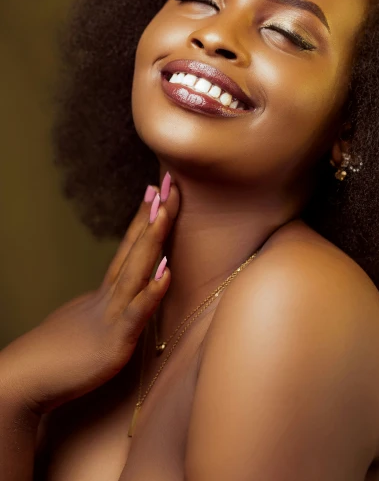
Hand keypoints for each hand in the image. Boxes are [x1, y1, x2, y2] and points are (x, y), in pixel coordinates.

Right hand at [0, 174, 178, 414]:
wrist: (23, 382)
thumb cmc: (55, 359)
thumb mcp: (86, 326)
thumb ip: (105, 310)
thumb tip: (123, 301)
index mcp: (105, 294)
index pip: (129, 249)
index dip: (144, 220)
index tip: (156, 190)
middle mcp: (109, 298)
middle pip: (136, 250)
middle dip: (155, 216)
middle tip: (168, 183)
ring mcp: (111, 317)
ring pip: (136, 271)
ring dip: (152, 239)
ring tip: (165, 210)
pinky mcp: (114, 343)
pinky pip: (136, 314)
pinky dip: (151, 292)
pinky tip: (166, 272)